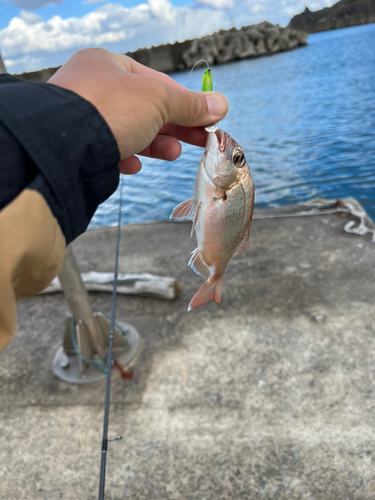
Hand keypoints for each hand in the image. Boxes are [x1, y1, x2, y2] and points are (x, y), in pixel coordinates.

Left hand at [48, 48, 228, 174]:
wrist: (63, 147)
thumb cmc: (109, 109)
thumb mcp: (159, 100)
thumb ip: (189, 105)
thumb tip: (221, 105)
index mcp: (108, 65)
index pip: (156, 82)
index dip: (186, 103)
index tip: (208, 120)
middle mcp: (92, 88)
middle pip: (146, 109)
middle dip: (174, 127)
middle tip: (200, 141)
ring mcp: (83, 119)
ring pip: (129, 131)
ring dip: (155, 144)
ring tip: (172, 154)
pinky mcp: (78, 147)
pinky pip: (109, 151)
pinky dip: (126, 158)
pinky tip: (134, 166)